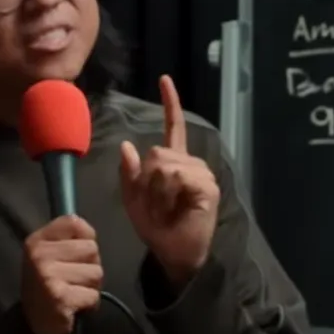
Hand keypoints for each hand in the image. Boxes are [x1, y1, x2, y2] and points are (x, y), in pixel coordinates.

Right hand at [21, 215, 102, 333]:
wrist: (33, 327)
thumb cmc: (47, 288)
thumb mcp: (50, 257)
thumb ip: (68, 241)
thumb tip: (91, 234)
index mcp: (37, 240)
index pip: (74, 222)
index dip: (85, 238)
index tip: (76, 256)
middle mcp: (39, 254)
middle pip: (91, 248)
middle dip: (90, 266)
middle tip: (74, 281)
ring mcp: (48, 275)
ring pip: (96, 272)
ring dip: (91, 287)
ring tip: (74, 294)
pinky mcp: (60, 297)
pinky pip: (93, 294)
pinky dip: (90, 304)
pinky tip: (74, 307)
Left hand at [119, 75, 219, 288]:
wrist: (173, 253)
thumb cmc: (156, 228)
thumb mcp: (133, 200)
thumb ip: (129, 174)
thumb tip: (126, 146)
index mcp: (174, 162)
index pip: (172, 128)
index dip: (170, 104)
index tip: (164, 79)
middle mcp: (190, 163)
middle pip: (155, 151)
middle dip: (145, 180)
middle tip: (153, 205)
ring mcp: (200, 173)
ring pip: (162, 163)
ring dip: (154, 191)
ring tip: (165, 210)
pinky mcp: (207, 186)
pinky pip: (174, 175)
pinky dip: (165, 194)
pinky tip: (174, 209)